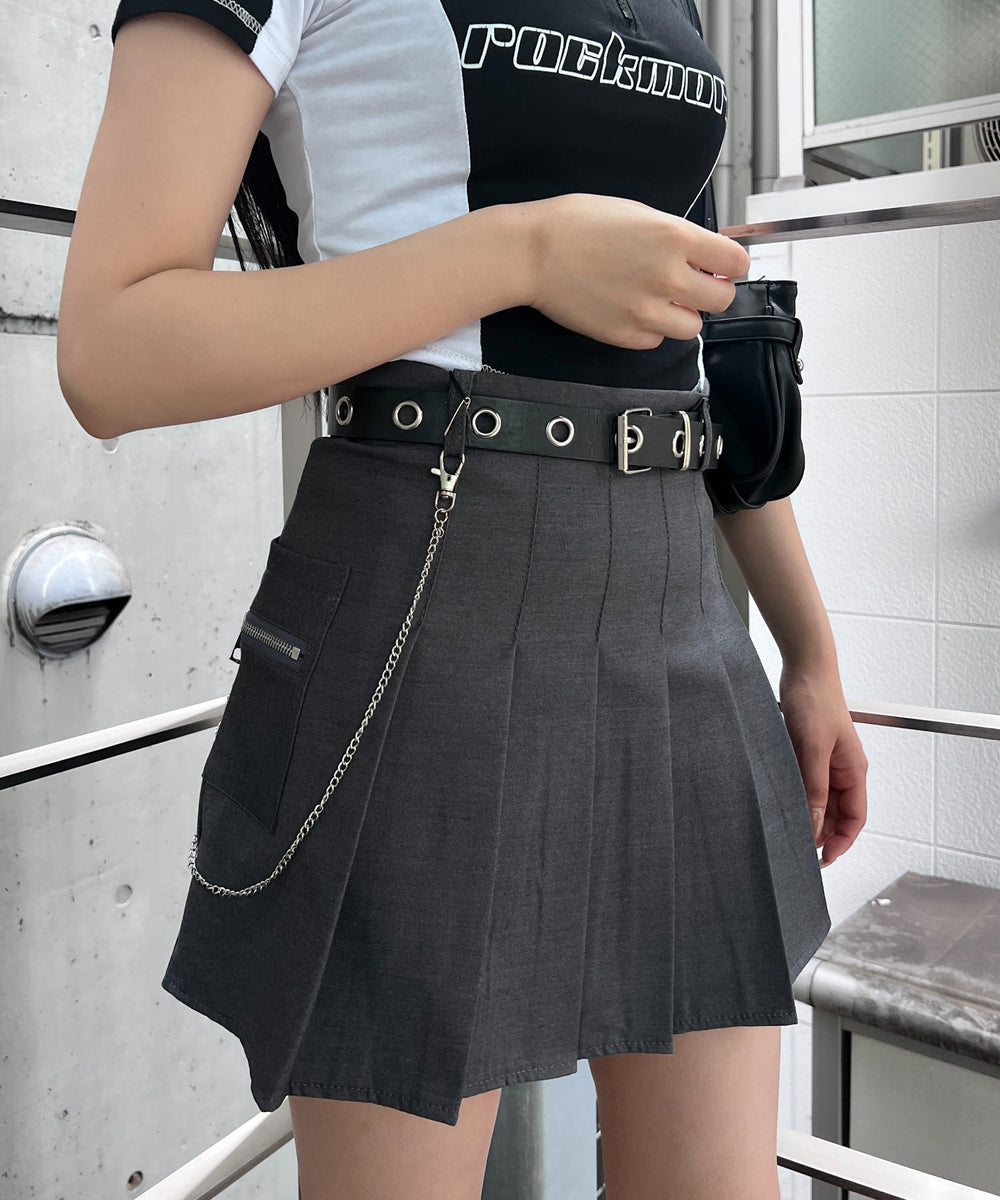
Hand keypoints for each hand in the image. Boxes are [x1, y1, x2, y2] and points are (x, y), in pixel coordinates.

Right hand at [525, 193, 750, 348]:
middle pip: (721, 300)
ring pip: (691, 328)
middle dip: (713, 291)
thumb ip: (675, 236)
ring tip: (659, 299)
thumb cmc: (577, 224)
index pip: (735, 261)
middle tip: (695, 284)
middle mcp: (666, 277)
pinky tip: (632, 309)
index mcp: (674, 237)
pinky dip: (651, 329)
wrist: (532, 254)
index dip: (731, 264)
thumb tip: (702, 257)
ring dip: (682, 314)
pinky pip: (655, 340)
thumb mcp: (637, 212)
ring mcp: (645, 310)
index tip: (722, 265)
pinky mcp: (624, 335)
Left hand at [778, 663, 868, 867]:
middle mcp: (842, 769)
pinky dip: (796, 796)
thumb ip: (814, 787)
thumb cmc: (814, 700)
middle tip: (796, 848)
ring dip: (806, 815)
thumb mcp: (812, 748)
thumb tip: (814, 824)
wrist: (803, 669)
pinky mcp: (807, 753)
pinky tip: (780, 803)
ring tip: (786, 828)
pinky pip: (805, 783)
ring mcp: (825, 761)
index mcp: (853, 770)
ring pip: (819, 800)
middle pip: (835, 813)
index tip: (823, 858)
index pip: (855, 818)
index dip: (842, 841)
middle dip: (820, 832)